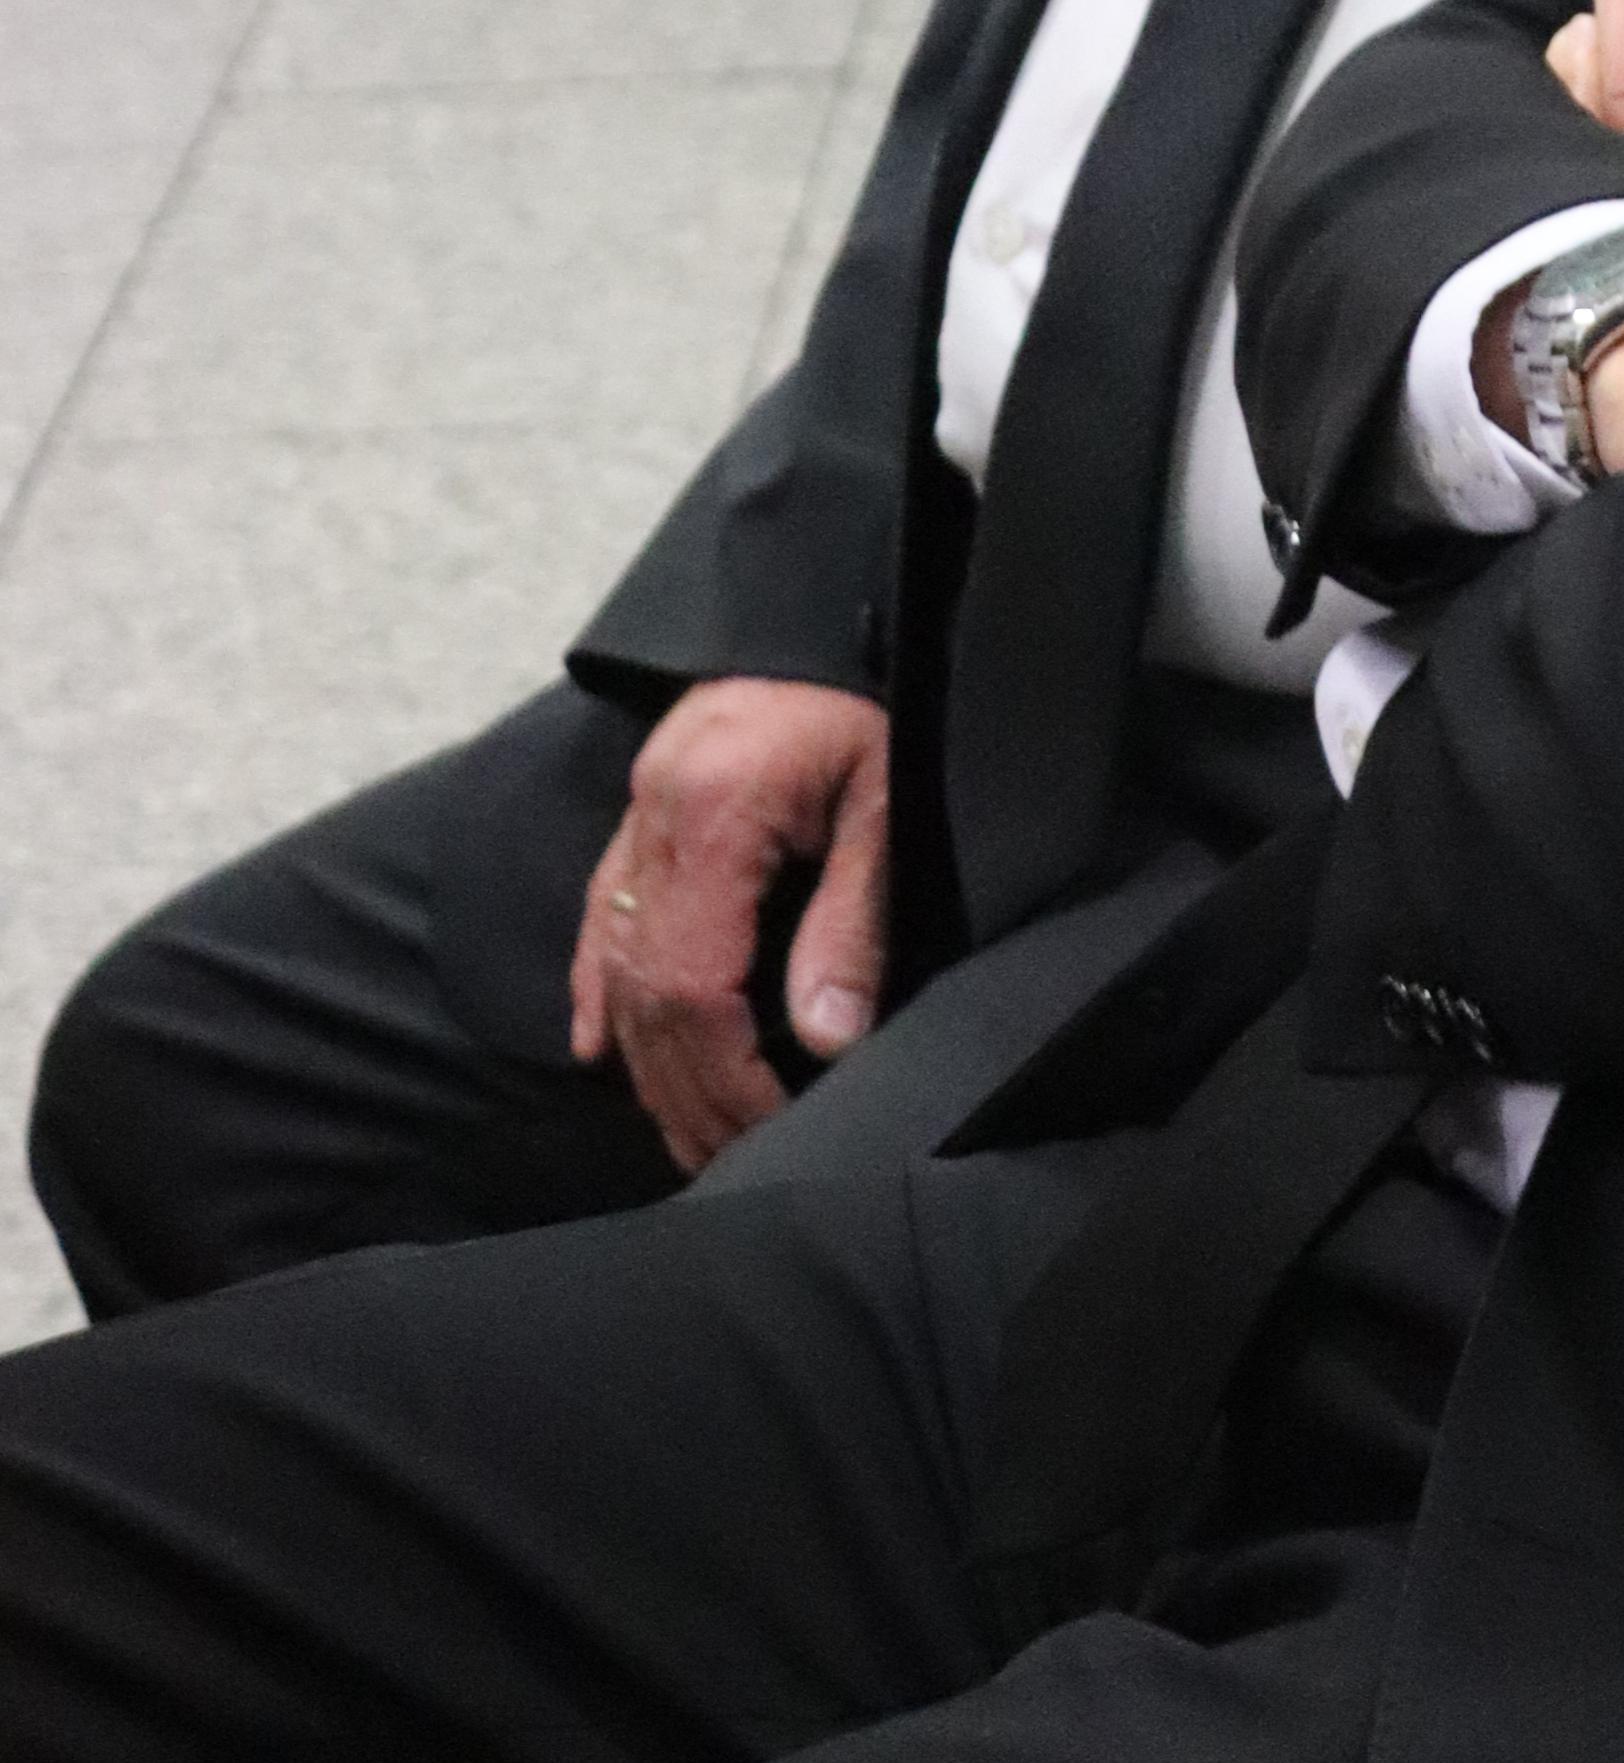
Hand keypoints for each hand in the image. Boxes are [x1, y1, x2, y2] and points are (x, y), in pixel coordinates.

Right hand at [567, 677, 892, 1174]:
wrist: (829, 605)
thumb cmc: (870, 700)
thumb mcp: (886, 800)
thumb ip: (854, 920)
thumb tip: (825, 1040)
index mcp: (713, 808)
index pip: (692, 980)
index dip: (724, 1071)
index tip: (767, 1125)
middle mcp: (654, 815)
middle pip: (643, 988)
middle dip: (684, 1087)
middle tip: (726, 1157)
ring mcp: (634, 814)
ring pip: (612, 963)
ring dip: (645, 1060)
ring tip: (687, 1131)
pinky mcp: (635, 812)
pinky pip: (598, 917)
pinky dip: (598, 992)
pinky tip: (601, 1052)